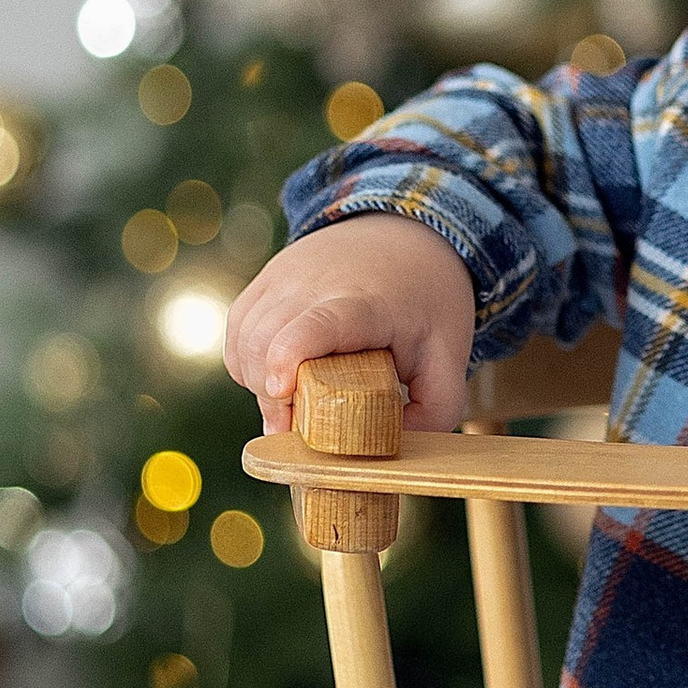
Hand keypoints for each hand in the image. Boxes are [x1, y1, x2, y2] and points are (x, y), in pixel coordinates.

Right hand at [224, 215, 477, 434]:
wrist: (408, 232)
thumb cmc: (427, 302)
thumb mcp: (450, 357)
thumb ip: (432, 413)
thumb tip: (384, 454)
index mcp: (365, 304)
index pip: (318, 324)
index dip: (291, 356)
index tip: (281, 391)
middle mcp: (314, 283)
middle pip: (267, 343)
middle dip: (275, 397)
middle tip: (304, 426)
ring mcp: (284, 276)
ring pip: (244, 341)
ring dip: (258, 383)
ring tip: (298, 398)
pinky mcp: (266, 279)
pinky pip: (237, 330)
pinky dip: (246, 360)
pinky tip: (280, 374)